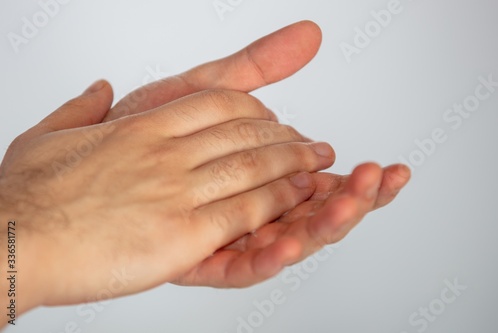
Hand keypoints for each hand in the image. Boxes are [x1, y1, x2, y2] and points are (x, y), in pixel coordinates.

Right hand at [0, 84, 333, 314]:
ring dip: (292, 165)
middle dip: (286, 137)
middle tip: (313, 142)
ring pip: (252, 168)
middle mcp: (164, 152)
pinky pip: (243, 210)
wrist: (9, 240)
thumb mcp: (49, 133)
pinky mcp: (181, 235)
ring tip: (317, 165)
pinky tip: (297, 197)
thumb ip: (81, 107)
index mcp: (140, 127)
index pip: (216, 103)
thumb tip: (99, 88)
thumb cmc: (26, 194)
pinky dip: (276, 200)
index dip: (254, 109)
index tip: (272, 118)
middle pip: (244, 133)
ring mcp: (175, 191)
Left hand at [100, 20, 410, 286]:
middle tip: (380, 180)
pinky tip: (287, 239)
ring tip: (350, 201)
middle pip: (311, 215)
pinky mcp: (196, 257)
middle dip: (352, 201)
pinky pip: (238, 264)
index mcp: (258, 177)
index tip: (389, 167)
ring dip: (321, 224)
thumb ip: (257, 69)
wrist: (82, 167)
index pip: (320, 184)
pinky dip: (266, 254)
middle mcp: (248, 208)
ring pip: (285, 239)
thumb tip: (310, 34)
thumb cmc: (139, 133)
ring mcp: (224, 235)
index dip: (357, 179)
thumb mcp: (205, 92)